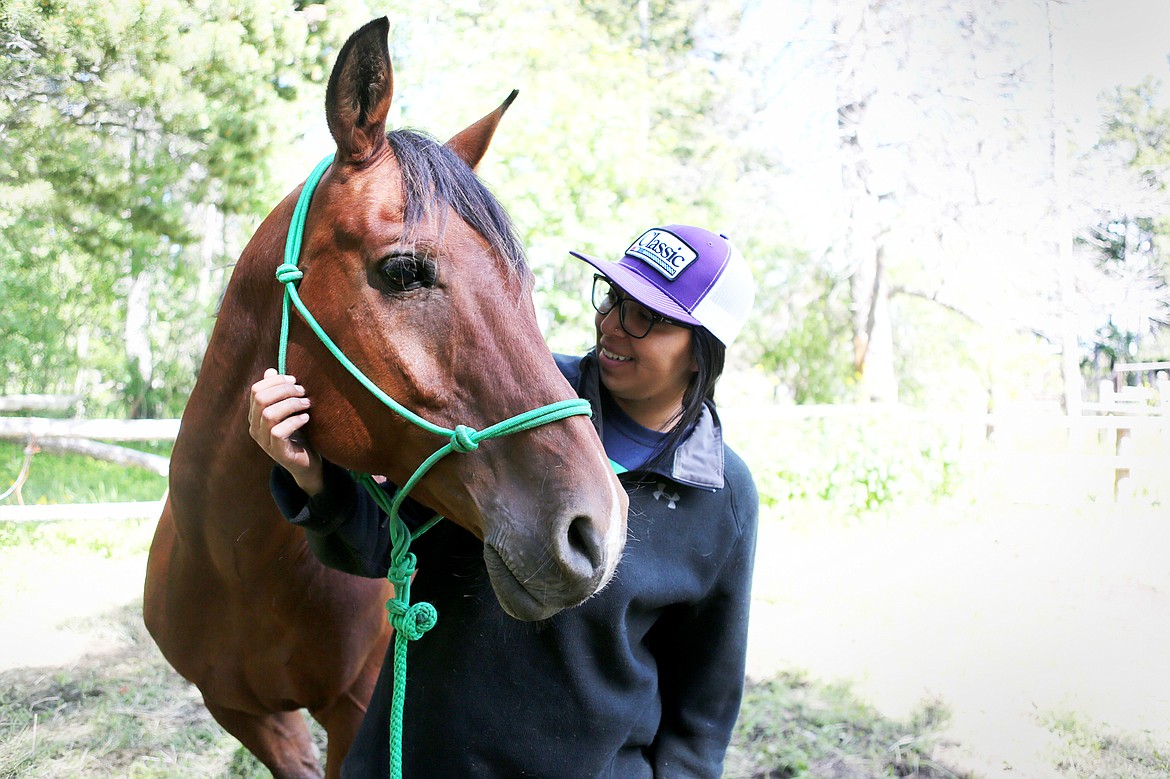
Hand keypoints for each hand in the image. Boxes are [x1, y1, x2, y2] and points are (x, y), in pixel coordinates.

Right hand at [248, 368, 324, 495]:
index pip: (256, 390)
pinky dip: (294, 421)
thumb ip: (279, 392)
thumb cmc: (298, 433)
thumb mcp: (289, 410)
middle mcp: (255, 427)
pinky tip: (306, 418)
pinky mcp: (276, 452)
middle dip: (285, 390)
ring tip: (307, 404)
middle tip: (303, 391)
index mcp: (255, 414)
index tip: (294, 380)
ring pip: (268, 414)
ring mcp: (263, 441)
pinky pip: (278, 432)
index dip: (276, 381)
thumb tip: (270, 370)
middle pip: (261, 399)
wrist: (306, 463)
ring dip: (291, 404)